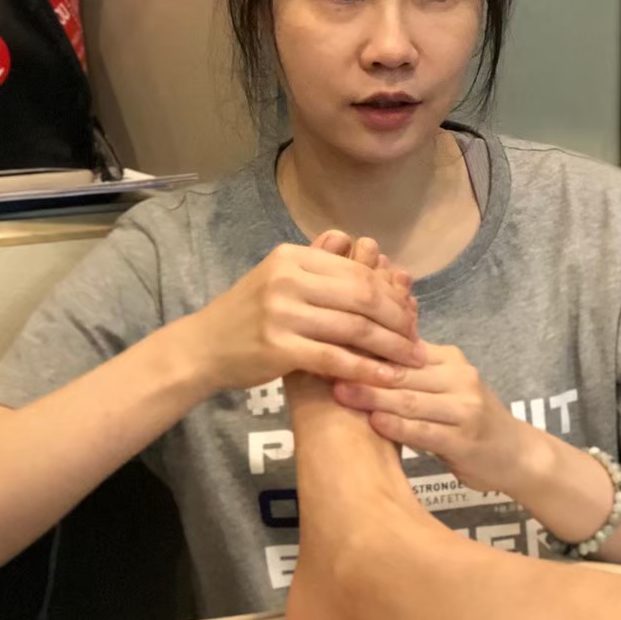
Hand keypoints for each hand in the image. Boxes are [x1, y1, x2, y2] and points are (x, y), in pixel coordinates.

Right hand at [180, 232, 424, 392]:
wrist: (202, 348)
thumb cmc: (247, 313)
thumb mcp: (278, 275)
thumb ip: (316, 261)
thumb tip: (354, 241)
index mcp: (293, 257)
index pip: (357, 271)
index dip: (391, 293)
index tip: (412, 311)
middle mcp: (288, 279)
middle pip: (362, 296)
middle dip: (397, 319)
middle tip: (418, 338)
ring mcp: (282, 313)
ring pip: (354, 327)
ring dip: (390, 346)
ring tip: (412, 360)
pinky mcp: (278, 349)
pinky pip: (335, 358)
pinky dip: (366, 369)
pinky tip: (386, 378)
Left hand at [333, 341, 527, 492]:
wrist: (517, 454)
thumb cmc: (470, 419)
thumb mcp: (445, 386)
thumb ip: (412, 370)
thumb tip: (363, 348)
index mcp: (449, 359)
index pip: (402, 347)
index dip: (368, 345)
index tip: (333, 342)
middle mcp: (459, 376)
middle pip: (403, 371)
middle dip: (363, 369)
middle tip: (326, 366)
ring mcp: (464, 408)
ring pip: (411, 398)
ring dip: (373, 396)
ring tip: (341, 393)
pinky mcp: (464, 439)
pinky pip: (424, 430)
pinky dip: (396, 425)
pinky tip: (374, 422)